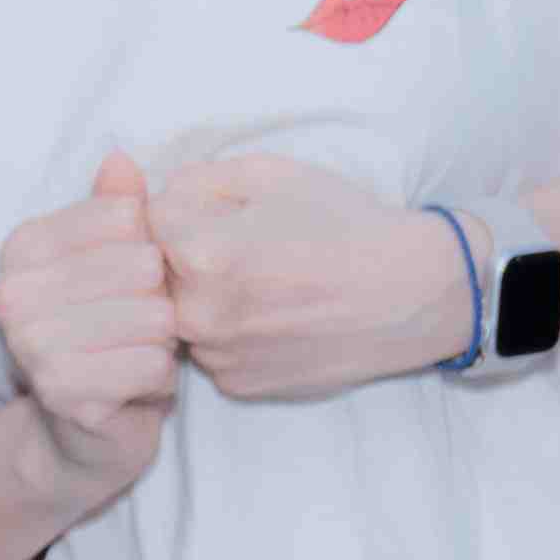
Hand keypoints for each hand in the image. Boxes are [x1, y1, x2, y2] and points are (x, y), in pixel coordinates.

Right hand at [0, 154, 182, 519]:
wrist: (82, 428)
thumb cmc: (109, 331)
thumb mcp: (114, 260)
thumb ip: (117, 208)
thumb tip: (120, 157)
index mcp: (22, 246)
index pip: (126, 215)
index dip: (151, 247)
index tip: (133, 279)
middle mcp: (12, 292)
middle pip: (142, 264)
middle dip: (161, 296)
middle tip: (140, 323)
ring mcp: (31, 345)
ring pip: (152, 316)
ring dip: (163, 340)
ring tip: (139, 352)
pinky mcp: (60, 393)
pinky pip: (151, 365)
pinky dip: (158, 378)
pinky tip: (136, 385)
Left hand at [147, 152, 469, 401]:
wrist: (412, 292)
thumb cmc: (345, 224)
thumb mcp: (270, 173)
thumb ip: (197, 180)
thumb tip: (155, 196)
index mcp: (202, 254)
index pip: (147, 221)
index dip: (185, 208)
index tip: (223, 212)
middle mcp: (200, 315)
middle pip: (156, 274)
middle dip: (186, 255)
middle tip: (244, 248)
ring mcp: (220, 357)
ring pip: (180, 315)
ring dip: (204, 297)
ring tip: (263, 282)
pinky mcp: (240, 386)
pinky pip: (211, 351)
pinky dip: (230, 332)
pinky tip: (273, 316)